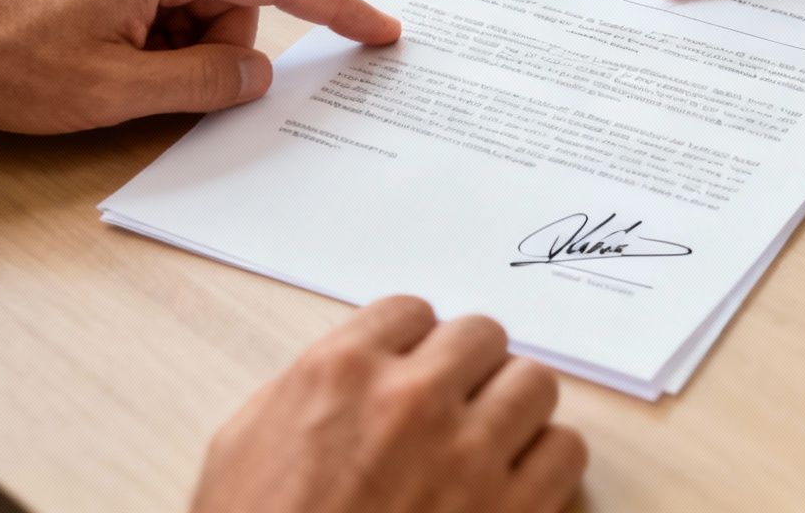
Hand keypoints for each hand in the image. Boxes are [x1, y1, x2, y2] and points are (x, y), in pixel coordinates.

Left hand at [0, 0, 400, 130]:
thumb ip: (203, 85)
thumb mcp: (113, 91)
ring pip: (198, 4)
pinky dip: (152, 38)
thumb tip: (257, 79)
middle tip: (153, 87)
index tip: (378, 29)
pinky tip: (101, 56)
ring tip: (110, 71)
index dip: (335, 8)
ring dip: (175, 49)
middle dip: (214, 53)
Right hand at [191, 297, 586, 512]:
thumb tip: (347, 375)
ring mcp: (467, 455)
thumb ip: (300, 393)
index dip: (414, 346)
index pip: (412, 312)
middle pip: (483, 336)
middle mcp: (410, 400)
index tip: (413, 370)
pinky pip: (565, 450)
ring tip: (492, 443)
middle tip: (455, 407)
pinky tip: (517, 484)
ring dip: (515, 410)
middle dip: (470, 370)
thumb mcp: (240, 450)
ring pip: (535, 383)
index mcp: (340, 374)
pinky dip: (548, 463)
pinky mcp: (511, 512)